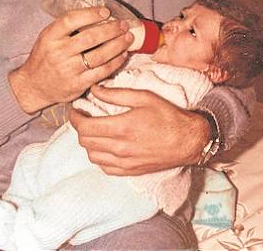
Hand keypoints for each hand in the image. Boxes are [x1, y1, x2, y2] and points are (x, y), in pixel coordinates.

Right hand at [9, 7, 133, 113]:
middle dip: (111, 29)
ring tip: (128, 37)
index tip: (106, 11)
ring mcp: (68, 70)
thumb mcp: (48, 37)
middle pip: (90, 37)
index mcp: (50, 36)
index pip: (71, 20)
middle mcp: (58, 52)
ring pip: (99, 55)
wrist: (33, 86)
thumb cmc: (45, 57)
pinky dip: (115, 62)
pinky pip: (101, 71)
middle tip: (124, 24)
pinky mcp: (78, 84)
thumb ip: (67, 27)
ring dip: (117, 45)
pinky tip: (123, 54)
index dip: (91, 14)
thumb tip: (98, 14)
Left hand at [69, 85, 210, 174]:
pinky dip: (98, 156)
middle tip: (83, 117)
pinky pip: (104, 167)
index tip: (74, 110)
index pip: (84, 127)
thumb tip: (95, 90)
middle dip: (79, 128)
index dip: (74, 117)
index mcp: (121, 127)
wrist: (188, 140)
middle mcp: (119, 148)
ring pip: (91, 156)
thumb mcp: (143, 97)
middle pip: (85, 141)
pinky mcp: (129, 171)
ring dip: (87, 143)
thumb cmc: (168, 116)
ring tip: (93, 130)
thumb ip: (116, 94)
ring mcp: (124, 163)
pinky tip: (104, 146)